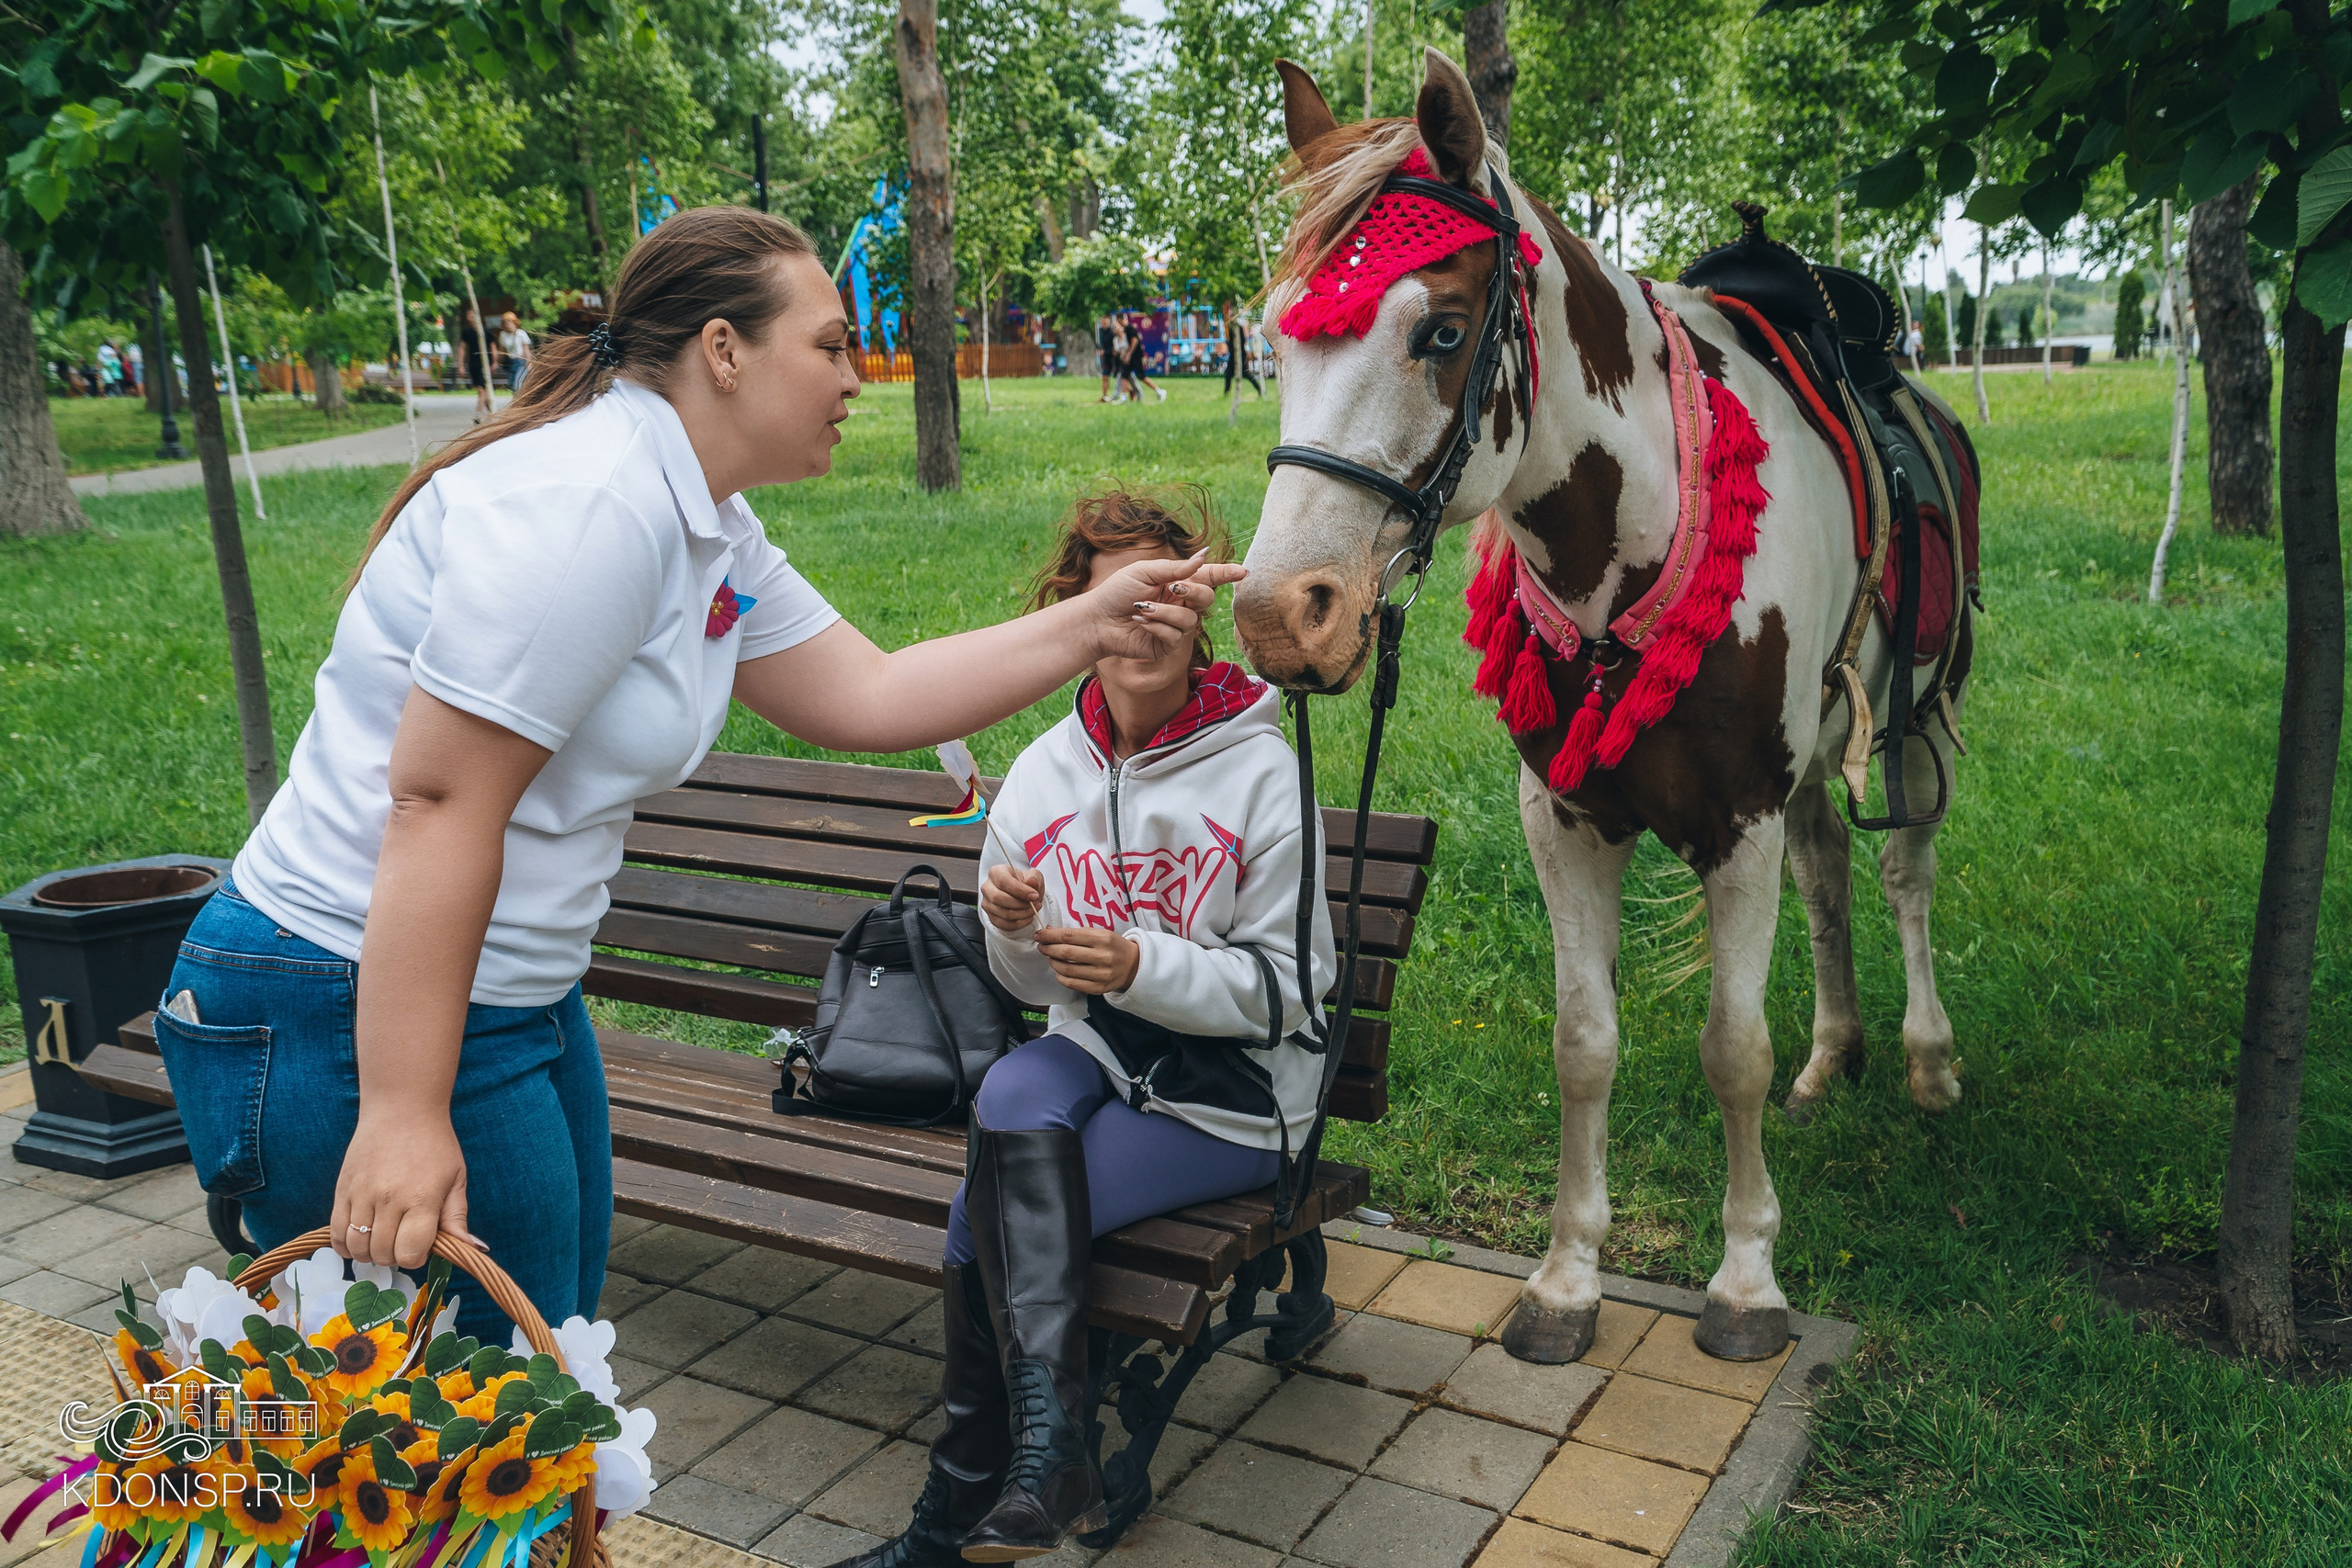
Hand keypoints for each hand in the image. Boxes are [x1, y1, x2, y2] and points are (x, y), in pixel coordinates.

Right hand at [330, 1107, 482, 1270]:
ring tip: (383, 1238)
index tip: (422, 1243)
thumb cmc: (435, 1145)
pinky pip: (336, 1232)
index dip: (417, 1256)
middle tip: (403, 1239)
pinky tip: (360, 1237)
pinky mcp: (342, 1190)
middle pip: (383, 1254)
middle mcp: (388, 1200)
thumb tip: (472, 1250)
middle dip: (395, 1255)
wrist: (402, 1109)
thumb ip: (457, 1218)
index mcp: (421, 1199)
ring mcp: (361, 1195)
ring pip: (357, 1248)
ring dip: (370, 1252)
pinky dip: (346, 1245)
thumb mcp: (456, 1179)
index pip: (411, 1253)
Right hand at [982, 864, 1045, 931]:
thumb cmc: (1025, 882)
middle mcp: (987, 887)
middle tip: (1035, 905)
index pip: (1003, 881)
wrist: (1023, 893)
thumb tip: (1031, 882)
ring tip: (1034, 910)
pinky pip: (1004, 924)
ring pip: (1003, 913)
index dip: (1019, 890)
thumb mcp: (1034, 875)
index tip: (1034, 896)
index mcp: (996, 872)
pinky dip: (1019, 923)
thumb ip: (1034, 878)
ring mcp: (987, 903)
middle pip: (998, 898)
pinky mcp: (991, 917)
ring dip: (1022, 914)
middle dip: (1020, 904)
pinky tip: (1028, 917)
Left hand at [1036, 925, 1141, 994]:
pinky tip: (1059, 970)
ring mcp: (1101, 975)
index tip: (1038, 935)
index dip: (1050, 936)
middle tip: (1041, 946)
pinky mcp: (1098, 988)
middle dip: (1048, 948)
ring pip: (1067, 970)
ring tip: (1050, 957)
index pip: (1069, 936)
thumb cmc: (1112, 946)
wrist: (1133, 965)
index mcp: (1103, 939)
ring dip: (1052, 962)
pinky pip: (1072, 983)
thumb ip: (1075, 933)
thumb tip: (1048, 931)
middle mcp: (1103, 957)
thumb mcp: (1099, 933)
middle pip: (1066, 953)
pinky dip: (1060, 976)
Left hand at [1086, 552, 1247, 662]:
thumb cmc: (1116, 592)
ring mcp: (1174, 626)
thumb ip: (1175, 568)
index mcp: (1176, 583)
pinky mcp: (1166, 645)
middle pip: (1206, 599)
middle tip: (1172, 589)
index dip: (1225, 574)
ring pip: (1190, 620)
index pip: (1207, 577)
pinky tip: (1140, 624)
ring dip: (1164, 613)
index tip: (1244, 572)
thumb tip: (1203, 557)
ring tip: (1141, 609)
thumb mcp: (1144, 572)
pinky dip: (1157, 627)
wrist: (1097, 620)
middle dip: (1192, 592)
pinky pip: (1176, 637)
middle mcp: (1179, 604)